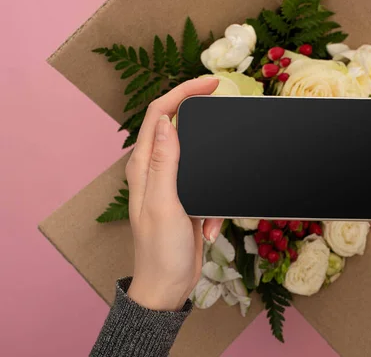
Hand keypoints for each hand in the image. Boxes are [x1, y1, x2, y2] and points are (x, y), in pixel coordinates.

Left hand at [125, 78, 222, 310]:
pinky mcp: (188, 199)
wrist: (168, 286)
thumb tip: (167, 123)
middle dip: (203, 121)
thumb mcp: (164, 204)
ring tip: (210, 215)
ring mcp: (173, 184)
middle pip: (180, 127)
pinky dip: (215, 206)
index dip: (183, 93)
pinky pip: (210, 187)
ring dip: (215, 177)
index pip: (160, 115)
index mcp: (144, 166)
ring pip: (202, 158)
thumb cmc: (160, 250)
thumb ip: (165, 163)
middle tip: (225, 113)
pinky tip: (209, 229)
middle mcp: (156, 170)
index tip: (211, 84)